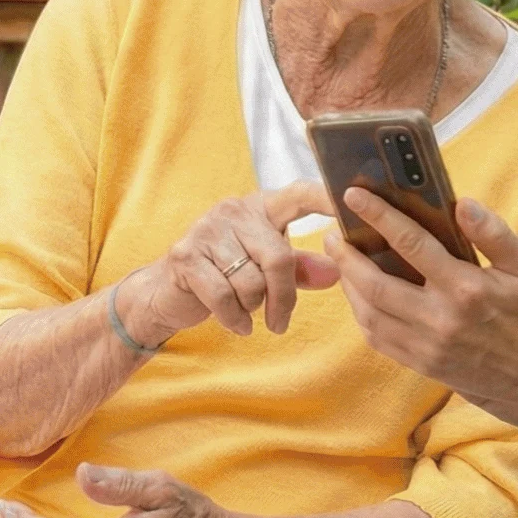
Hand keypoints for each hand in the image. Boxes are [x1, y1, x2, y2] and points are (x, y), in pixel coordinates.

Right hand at [132, 183, 339, 341]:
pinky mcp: (185, 256)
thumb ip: (299, 268)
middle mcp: (234, 211)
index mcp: (260, 207)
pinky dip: (235, 319)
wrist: (165, 293)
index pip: (299, 194)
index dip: (325, 198)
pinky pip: (224, 297)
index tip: (352, 205)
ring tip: (243, 309)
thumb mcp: (265, 269)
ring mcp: (207, 231)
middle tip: (280, 321)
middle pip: (278, 258)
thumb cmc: (224, 277)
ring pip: (251, 282)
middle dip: (283, 299)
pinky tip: (236, 323)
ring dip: (252, 308)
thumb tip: (336, 271)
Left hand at [329, 190, 517, 423]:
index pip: (410, 243)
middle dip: (346, 256)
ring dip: (348, 286)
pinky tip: (360, 296)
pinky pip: (379, 340)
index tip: (353, 195)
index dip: (378, 216)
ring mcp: (429, 348)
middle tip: (332, 234)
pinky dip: (362, 315)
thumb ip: (494, 233)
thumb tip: (462, 203)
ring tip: (342, 262)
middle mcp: (440, 321)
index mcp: (465, 289)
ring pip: (370, 315)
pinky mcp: (425, 367)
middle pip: (374, 285)